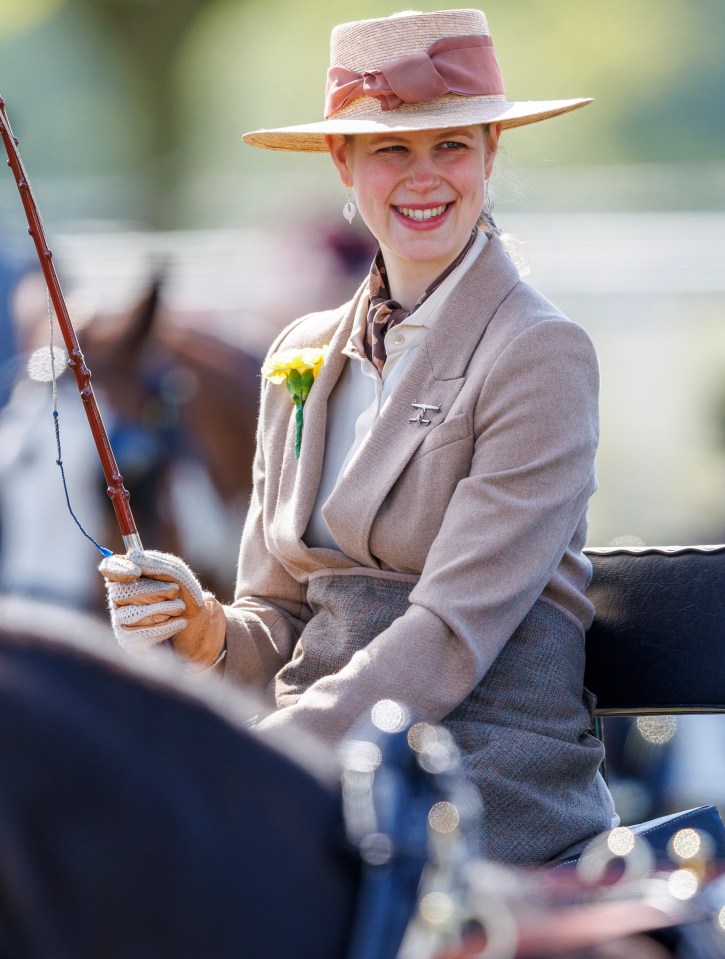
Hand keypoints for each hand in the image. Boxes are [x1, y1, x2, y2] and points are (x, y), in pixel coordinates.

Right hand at [99, 548, 225, 666]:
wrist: (196, 622)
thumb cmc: (184, 593)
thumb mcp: (178, 574)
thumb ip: (157, 564)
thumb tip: (132, 555)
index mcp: (128, 575)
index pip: (108, 567)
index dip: (118, 569)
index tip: (136, 572)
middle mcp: (119, 597)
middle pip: (120, 592)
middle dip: (152, 591)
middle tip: (174, 591)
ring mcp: (121, 619)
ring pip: (131, 614)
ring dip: (162, 609)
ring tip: (180, 608)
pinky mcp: (129, 639)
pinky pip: (139, 634)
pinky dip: (163, 627)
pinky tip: (179, 623)